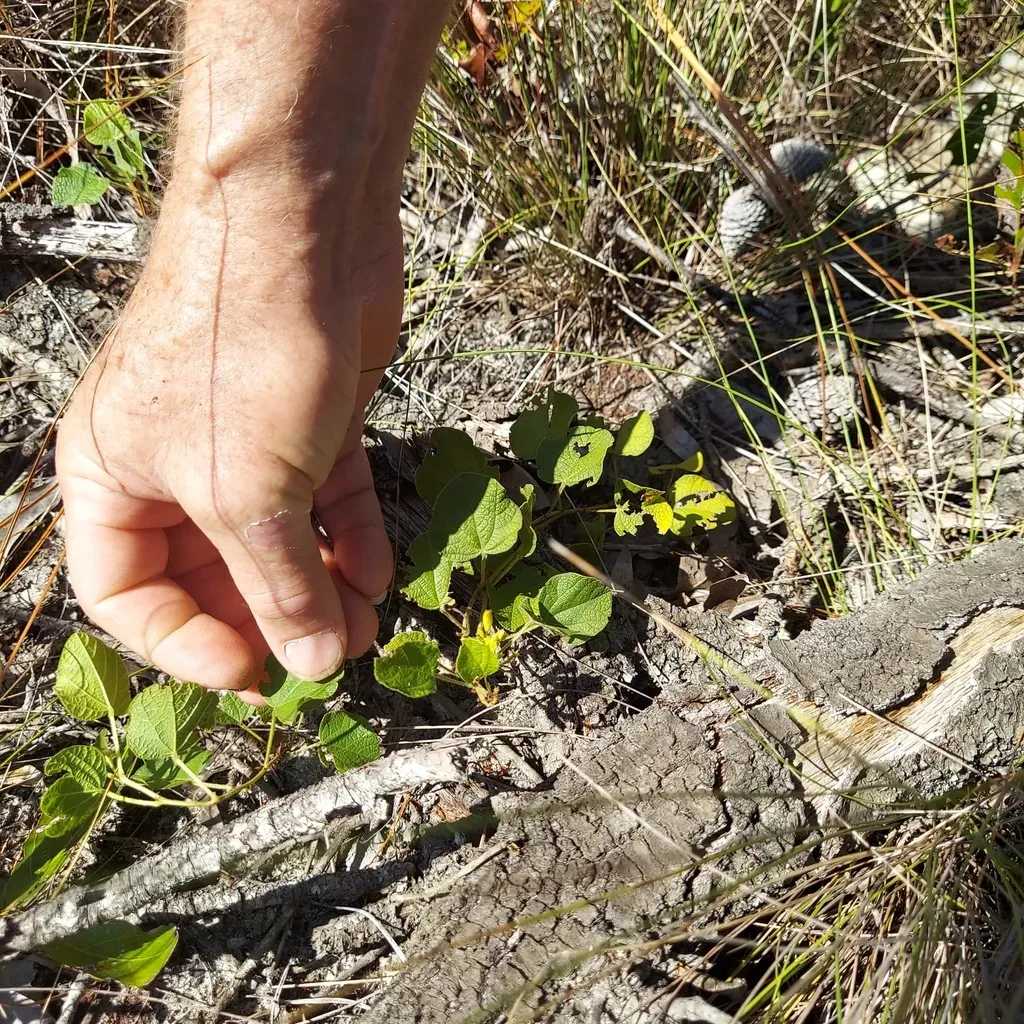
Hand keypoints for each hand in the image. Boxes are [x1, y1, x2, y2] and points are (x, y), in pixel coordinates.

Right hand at [56, 187, 398, 697]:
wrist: (301, 226)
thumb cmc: (238, 353)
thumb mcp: (245, 492)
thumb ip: (276, 584)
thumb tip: (310, 664)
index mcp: (110, 479)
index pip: (125, 592)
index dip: (183, 643)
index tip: (249, 672)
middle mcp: (171, 464)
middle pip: (212, 571)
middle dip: (270, 618)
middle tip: (325, 659)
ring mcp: (245, 440)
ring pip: (279, 537)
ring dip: (322, 587)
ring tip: (368, 630)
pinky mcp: (310, 421)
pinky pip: (325, 497)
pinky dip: (350, 537)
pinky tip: (380, 575)